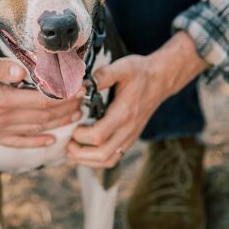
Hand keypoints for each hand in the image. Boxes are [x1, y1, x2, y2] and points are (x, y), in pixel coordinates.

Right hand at [0, 57, 82, 146]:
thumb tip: (22, 71)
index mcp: (3, 100)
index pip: (43, 100)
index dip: (65, 95)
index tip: (80, 87)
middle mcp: (4, 119)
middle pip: (45, 116)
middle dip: (68, 108)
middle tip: (85, 100)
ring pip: (37, 130)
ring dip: (59, 124)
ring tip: (76, 116)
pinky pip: (19, 143)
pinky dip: (37, 143)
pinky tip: (50, 141)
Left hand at [68, 33, 207, 167]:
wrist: (160, 79)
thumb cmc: (139, 73)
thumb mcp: (121, 68)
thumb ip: (102, 76)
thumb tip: (81, 85)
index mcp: (124, 113)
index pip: (99, 135)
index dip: (80, 136)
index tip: (72, 127)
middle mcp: (128, 129)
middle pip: (102, 154)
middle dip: (80, 153)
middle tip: (67, 143)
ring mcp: (130, 136)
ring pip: (108, 160)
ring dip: (87, 160)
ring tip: (72, 150)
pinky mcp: (130, 138)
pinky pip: (114, 157)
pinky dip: (97, 160)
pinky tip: (84, 151)